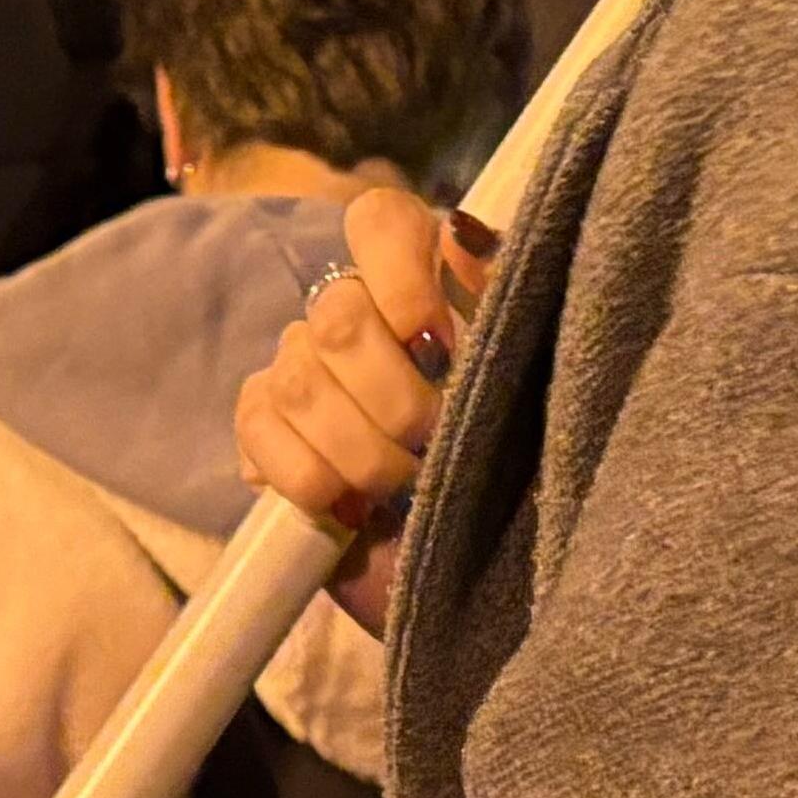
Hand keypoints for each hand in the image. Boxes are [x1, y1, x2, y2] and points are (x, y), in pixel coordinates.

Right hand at [236, 187, 498, 632]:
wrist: (495, 577)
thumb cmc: (527, 467)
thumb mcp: (540, 378)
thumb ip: (507, 295)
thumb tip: (462, 232)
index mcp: (425, 285)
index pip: (380, 220)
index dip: (396, 270)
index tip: (437, 341)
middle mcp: (357, 314)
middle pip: (338, 313)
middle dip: (392, 396)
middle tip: (434, 444)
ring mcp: (304, 372)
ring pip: (297, 378)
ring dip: (358, 448)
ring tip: (405, 490)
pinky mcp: (267, 432)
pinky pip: (258, 428)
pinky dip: (305, 474)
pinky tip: (348, 506)